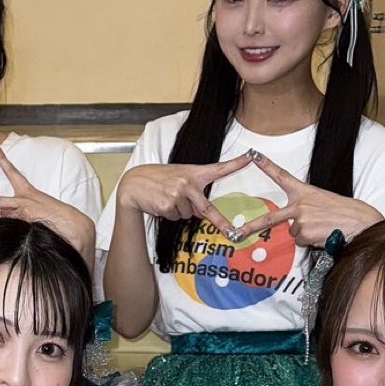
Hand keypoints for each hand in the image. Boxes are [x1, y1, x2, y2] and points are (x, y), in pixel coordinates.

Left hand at [0, 146, 93, 254]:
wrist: (75, 225)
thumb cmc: (59, 219)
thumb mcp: (36, 212)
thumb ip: (18, 212)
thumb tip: (2, 213)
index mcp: (29, 193)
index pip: (13, 173)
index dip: (3, 160)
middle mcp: (25, 200)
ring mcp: (24, 212)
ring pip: (4, 216)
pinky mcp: (26, 222)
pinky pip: (14, 226)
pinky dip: (15, 231)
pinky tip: (26, 231)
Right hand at [116, 155, 250, 231]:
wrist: (134, 183)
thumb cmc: (159, 180)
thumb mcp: (178, 178)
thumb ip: (194, 192)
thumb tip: (202, 213)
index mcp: (194, 173)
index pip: (219, 168)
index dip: (236, 164)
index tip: (251, 158)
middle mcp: (188, 182)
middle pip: (206, 209)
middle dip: (211, 219)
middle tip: (222, 227)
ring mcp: (178, 194)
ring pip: (189, 215)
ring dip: (179, 211)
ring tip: (166, 197)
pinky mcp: (168, 205)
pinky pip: (176, 218)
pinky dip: (169, 214)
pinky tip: (159, 202)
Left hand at [230, 150, 379, 247]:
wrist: (361, 222)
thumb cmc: (345, 212)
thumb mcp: (324, 202)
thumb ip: (307, 207)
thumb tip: (295, 224)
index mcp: (305, 192)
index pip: (282, 176)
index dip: (266, 165)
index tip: (253, 155)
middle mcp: (299, 204)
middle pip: (270, 219)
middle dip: (250, 227)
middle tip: (235, 234)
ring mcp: (301, 220)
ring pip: (294, 233)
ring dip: (306, 234)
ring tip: (323, 228)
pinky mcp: (305, 234)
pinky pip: (301, 243)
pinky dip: (311, 242)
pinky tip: (324, 235)